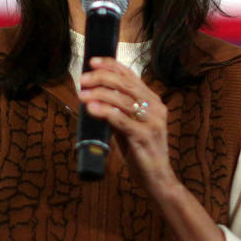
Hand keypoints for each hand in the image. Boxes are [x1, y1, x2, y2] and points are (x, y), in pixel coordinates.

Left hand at [79, 57, 175, 191]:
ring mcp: (152, 122)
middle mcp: (156, 107)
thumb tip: (94, 95)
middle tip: (83, 79)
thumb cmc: (141, 151)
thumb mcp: (129, 126)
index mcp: (153, 101)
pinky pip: (122, 119)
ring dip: (100, 94)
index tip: (93, 62)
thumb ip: (117, 110)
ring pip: (123, 100)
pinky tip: (92, 108)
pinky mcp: (145, 136)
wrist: (157, 179)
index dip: (112, 65)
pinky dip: (105, 112)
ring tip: (82, 94)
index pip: (131, 76)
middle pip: (126, 84)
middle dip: (102, 78)